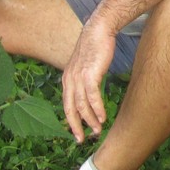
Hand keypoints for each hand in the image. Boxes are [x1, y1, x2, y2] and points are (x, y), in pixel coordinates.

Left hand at [61, 20, 116, 142]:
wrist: (99, 30)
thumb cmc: (94, 47)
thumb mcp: (85, 66)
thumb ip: (84, 79)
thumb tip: (88, 91)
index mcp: (67, 79)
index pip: (66, 105)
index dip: (71, 121)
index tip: (77, 133)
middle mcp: (69, 80)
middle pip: (70, 109)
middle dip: (76, 126)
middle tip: (82, 139)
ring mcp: (78, 78)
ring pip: (82, 106)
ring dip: (90, 120)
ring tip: (97, 130)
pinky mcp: (89, 74)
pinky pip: (92, 97)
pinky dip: (97, 109)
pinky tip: (103, 117)